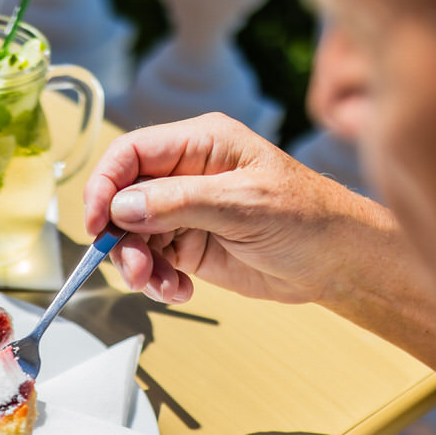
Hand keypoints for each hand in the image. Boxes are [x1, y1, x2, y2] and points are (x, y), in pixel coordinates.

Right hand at [82, 113, 379, 305]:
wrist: (338, 262)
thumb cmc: (307, 218)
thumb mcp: (242, 204)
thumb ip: (178, 201)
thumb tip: (121, 206)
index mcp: (200, 143)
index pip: (130, 154)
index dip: (104, 186)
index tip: (97, 224)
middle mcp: (185, 173)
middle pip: (122, 199)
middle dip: (121, 238)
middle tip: (135, 270)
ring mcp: (184, 210)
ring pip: (131, 235)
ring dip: (137, 265)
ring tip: (160, 285)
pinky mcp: (188, 244)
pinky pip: (151, 261)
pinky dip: (156, 280)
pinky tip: (179, 291)